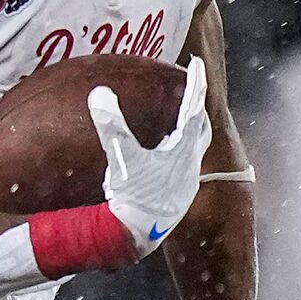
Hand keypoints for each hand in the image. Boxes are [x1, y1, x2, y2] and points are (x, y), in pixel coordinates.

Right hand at [92, 54, 210, 258]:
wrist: (138, 235)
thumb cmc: (133, 196)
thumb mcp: (120, 157)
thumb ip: (111, 124)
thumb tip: (99, 92)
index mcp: (184, 149)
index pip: (193, 107)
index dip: (194, 83)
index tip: (197, 64)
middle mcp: (190, 163)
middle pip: (200, 127)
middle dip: (195, 108)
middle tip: (191, 92)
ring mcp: (185, 181)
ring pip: (194, 148)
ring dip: (187, 133)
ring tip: (178, 124)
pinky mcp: (176, 196)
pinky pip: (181, 165)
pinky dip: (176, 153)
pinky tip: (161, 160)